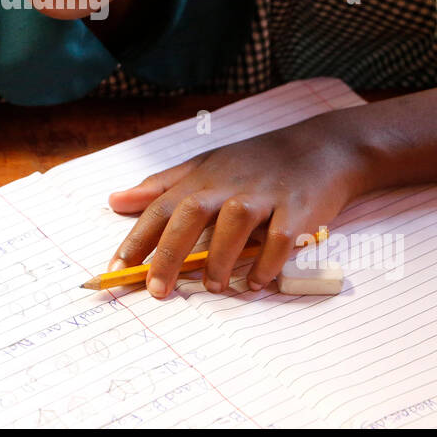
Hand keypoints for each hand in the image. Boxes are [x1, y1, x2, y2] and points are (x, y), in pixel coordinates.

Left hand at [105, 124, 365, 297]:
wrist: (322, 147)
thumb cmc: (255, 162)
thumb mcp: (204, 165)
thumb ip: (160, 186)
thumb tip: (114, 200)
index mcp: (203, 177)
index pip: (160, 207)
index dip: (136, 238)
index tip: (115, 270)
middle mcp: (229, 184)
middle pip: (191, 214)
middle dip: (169, 252)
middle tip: (156, 289)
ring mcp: (264, 194)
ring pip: (235, 223)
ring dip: (221, 258)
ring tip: (212, 286)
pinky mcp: (298, 207)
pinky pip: (281, 237)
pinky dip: (268, 262)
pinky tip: (257, 282)